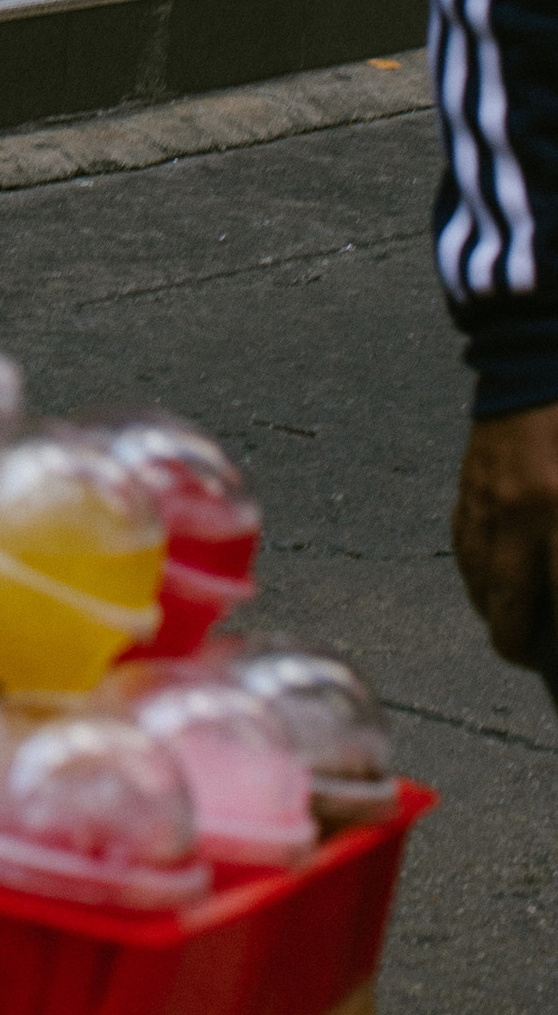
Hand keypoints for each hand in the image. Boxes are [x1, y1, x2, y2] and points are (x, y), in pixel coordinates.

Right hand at [451, 403, 557, 694]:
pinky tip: (491, 585)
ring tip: (515, 632)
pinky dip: (478, 576)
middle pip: (508, 611)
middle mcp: (515, 515)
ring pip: (478, 586)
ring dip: (496, 615)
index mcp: (555, 507)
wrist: (536, 354)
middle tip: (534, 661)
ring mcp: (482, 503)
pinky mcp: (466, 488)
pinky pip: (465, 550)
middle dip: (521, 647)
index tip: (557, 659)